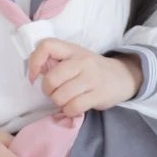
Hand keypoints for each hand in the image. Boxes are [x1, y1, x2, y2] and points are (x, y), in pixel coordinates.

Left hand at [25, 37, 141, 114]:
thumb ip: (56, 61)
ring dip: (59, 102)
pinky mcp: (98, 95)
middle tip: (54, 92)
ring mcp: (91, 78)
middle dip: (48, 91)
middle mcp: (82, 62)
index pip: (46, 46)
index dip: (34, 62)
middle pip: (51, 79)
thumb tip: (34, 73)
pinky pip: (73, 107)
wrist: (122, 76)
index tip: (34, 76)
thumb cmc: (91, 69)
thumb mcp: (75, 58)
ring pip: (61, 96)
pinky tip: (74, 107)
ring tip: (66, 100)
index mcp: (72, 50)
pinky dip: (69, 111)